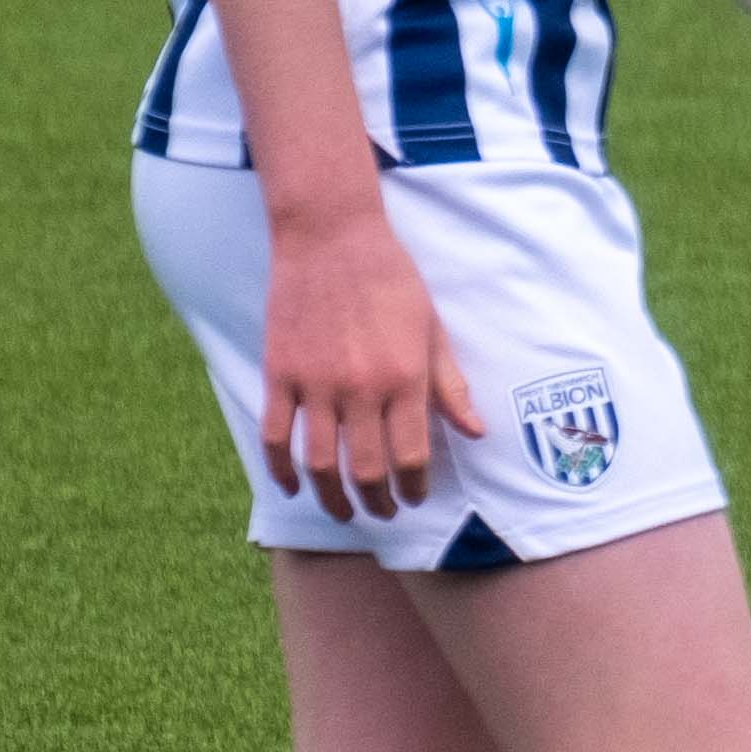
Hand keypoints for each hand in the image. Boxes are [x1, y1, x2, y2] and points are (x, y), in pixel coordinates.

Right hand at [255, 190, 478, 520]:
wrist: (332, 238)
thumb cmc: (392, 280)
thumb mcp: (432, 329)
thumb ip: (450, 385)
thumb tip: (475, 432)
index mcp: (406, 377)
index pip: (412, 454)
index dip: (414, 486)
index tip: (416, 498)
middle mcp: (361, 388)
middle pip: (366, 469)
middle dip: (377, 501)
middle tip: (384, 513)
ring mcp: (315, 383)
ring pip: (319, 463)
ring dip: (332, 498)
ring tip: (343, 511)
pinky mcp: (279, 374)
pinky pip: (276, 437)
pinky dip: (281, 470)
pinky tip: (292, 486)